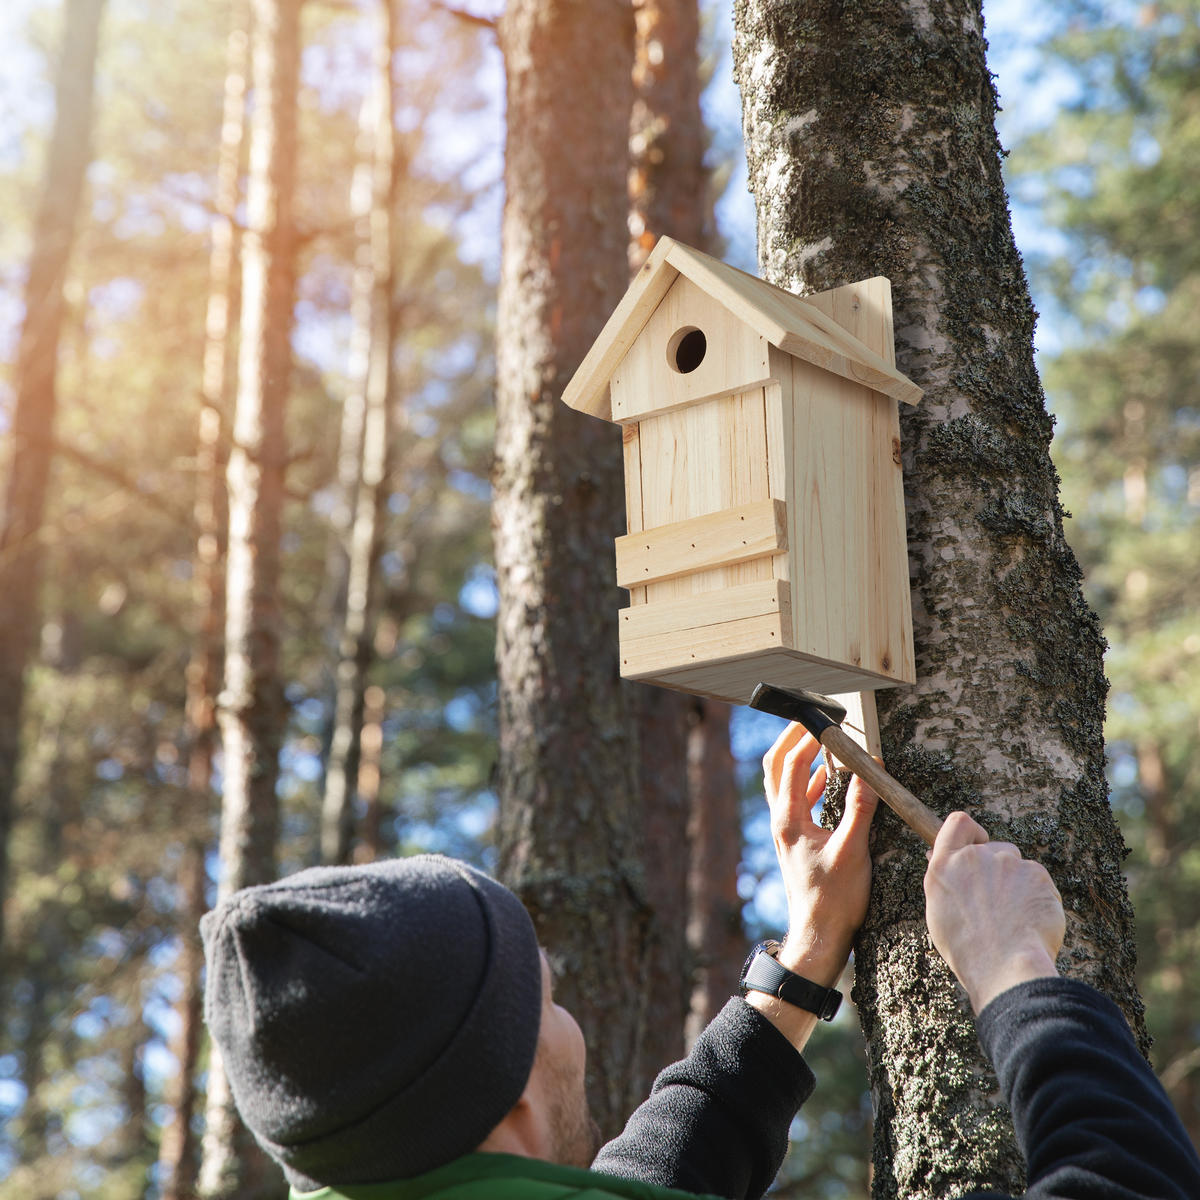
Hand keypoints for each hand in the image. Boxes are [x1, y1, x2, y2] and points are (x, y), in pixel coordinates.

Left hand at [761, 724, 877, 987]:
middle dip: (792, 738)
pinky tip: (829, 778)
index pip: (790, 763)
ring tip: (822, 740)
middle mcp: (781, 820)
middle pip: (776, 766)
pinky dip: (809, 779)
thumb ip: (860, 809)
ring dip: (799, 757)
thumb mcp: (853, 852)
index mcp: (788, 819)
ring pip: (783, 781)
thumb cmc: (834, 899)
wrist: (819, 936)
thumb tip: (870, 771)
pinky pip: (797, 798)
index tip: (827, 719)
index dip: (807, 737)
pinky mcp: (796, 839)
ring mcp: (786, 829)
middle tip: (814, 719)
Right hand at [924, 811, 1064, 1012]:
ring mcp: (1007, 863)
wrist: (1006, 967)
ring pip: (1019, 866)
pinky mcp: (1037, 874)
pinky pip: (1040, 882)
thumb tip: (945, 858)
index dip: (971, 832)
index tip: (978, 846)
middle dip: (999, 869)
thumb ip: (945, 880)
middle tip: (999, 905)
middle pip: (994, 848)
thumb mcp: (939, 912)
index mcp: (945, 866)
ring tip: (1015, 921)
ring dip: (1019, 885)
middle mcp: (974, 857)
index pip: (958, 823)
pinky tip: (1032, 923)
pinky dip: (1039, 898)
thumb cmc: (969, 949)